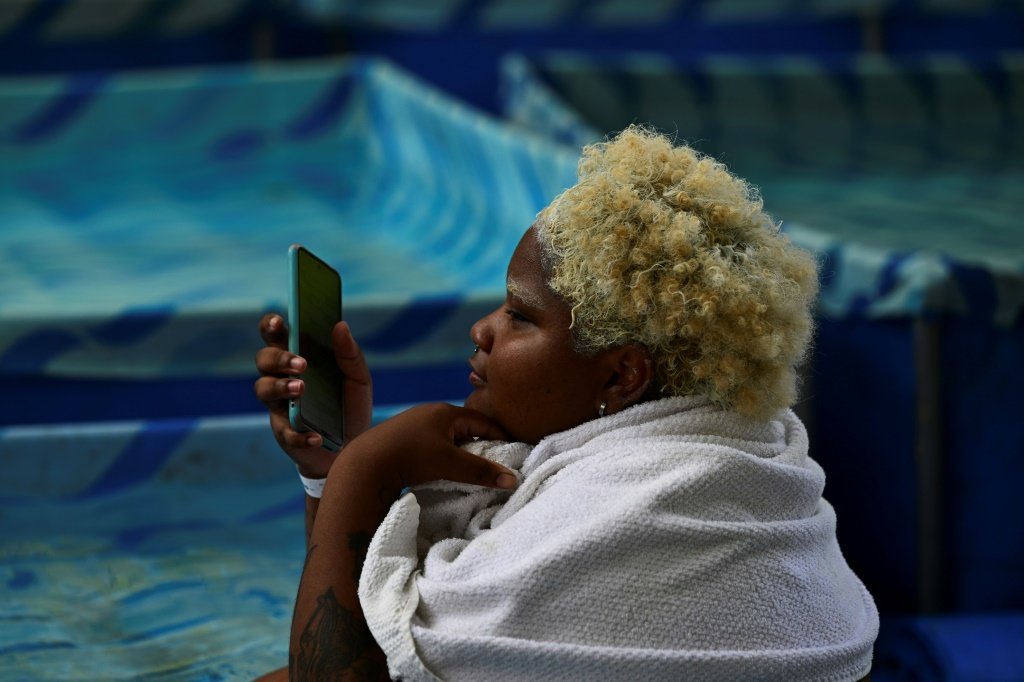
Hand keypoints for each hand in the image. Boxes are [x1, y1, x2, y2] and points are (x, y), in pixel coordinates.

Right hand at [254, 313, 372, 477]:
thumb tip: (340, 325)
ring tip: (302, 389)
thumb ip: (350, 354)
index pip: (276, 335)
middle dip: (279, 358)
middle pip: (264, 360)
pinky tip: (317, 436)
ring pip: (264, 389)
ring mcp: (279, 406)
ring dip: (281, 388)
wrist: (352, 448)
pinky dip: (300, 434)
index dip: (271, 325)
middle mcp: (281, 378)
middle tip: (302, 364)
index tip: (278, 320)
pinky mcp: (284, 433)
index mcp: (297, 359)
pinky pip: (284, 431)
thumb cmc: (349, 407)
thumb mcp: (358, 380)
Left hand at [335, 403, 516, 496]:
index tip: (514, 450)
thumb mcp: (450, 464)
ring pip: (448, 436)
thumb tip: (513, 479)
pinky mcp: (403, 437)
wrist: (365, 463)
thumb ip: (481, 471)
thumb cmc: (410, 457)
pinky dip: (444, 453)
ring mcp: (415, 424)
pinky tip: (443, 467)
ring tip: (471, 468)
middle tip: (495, 462)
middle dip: (481, 444)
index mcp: (445, 412)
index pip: (482, 420)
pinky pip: (433, 443)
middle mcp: (431, 412)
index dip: (500, 435)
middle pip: (466, 427)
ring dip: (461, 450)